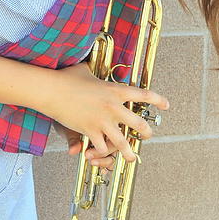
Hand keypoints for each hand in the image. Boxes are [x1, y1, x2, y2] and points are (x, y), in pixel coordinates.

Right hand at [44, 60, 169, 163]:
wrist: (52, 90)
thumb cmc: (66, 78)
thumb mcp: (84, 70)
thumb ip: (92, 70)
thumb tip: (88, 61)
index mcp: (115, 90)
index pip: (144, 95)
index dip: (158, 100)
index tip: (166, 106)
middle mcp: (113, 107)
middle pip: (138, 124)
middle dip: (146, 132)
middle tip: (148, 136)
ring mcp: (103, 120)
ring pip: (123, 142)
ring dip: (128, 152)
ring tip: (132, 158)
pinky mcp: (90, 131)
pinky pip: (101, 146)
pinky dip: (101, 151)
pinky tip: (102, 154)